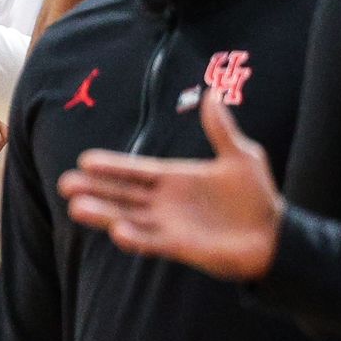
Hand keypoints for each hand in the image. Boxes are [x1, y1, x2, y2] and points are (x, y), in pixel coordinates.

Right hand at [56, 90, 283, 280]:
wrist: (274, 236)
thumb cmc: (257, 196)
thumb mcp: (240, 156)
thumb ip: (221, 129)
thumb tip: (212, 94)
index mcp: (173, 177)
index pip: (135, 170)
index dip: (112, 166)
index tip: (85, 159)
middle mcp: (164, 201)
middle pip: (122, 193)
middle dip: (95, 189)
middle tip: (66, 184)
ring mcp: (168, 224)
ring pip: (128, 217)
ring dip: (103, 213)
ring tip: (77, 208)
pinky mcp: (178, 247)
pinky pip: (151, 241)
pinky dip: (134, 238)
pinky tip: (117, 231)